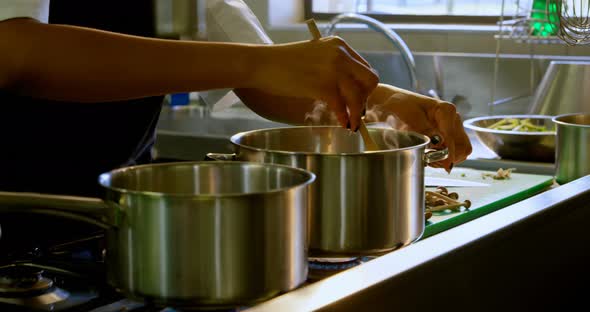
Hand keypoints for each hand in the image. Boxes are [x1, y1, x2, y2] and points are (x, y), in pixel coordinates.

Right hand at [251, 36, 378, 130]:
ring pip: (358, 96)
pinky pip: (342, 107)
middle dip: (365, 98)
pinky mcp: (323, 86)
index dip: (363, 86)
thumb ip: (331, 66)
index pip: (364, 67)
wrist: (261, 64)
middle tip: (357, 112)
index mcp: (339, 45)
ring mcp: (333, 70)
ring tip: (352, 124)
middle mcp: (340, 54)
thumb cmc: (282, 63)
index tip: (358, 99)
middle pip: (369, 80)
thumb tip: (346, 90)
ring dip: (357, 113)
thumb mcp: (314, 56)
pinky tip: (341, 123)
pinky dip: (344, 118)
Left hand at [366, 85, 471, 171]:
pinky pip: (453, 151)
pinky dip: (445, 157)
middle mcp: (453, 119)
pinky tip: (431, 156)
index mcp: (446, 110)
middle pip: (463, 146)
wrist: (394, 103)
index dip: (450, 153)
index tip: (446, 165)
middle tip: (431, 161)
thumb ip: (425, 130)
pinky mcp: (447, 135)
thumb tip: (439, 142)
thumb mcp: (410, 117)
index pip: (452, 137)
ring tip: (429, 159)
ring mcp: (451, 127)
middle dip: (450, 157)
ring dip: (448, 158)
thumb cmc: (401, 105)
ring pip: (460, 151)